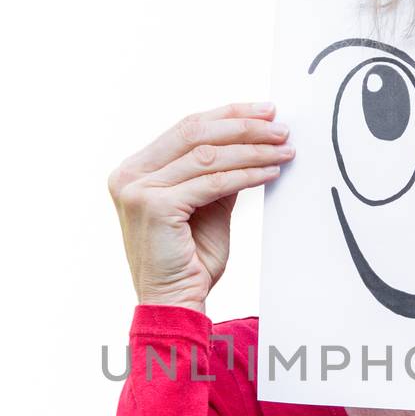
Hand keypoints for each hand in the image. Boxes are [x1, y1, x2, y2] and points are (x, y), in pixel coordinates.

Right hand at [107, 102, 292, 312]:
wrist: (175, 304)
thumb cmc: (191, 261)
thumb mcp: (208, 207)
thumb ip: (218, 174)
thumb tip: (251, 141)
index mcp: (136, 169)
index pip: (187, 128)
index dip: (229, 115)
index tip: (265, 111)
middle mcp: (130, 175)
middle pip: (195, 132)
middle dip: (243, 126)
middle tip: (281, 127)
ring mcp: (138, 189)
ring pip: (207, 155)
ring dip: (252, 150)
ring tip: (284, 150)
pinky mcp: (156, 206)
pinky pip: (213, 182)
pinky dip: (246, 174)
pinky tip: (270, 173)